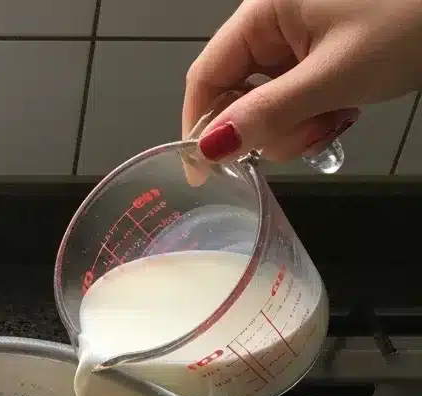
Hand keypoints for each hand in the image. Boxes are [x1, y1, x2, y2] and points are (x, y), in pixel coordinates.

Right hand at [183, 0, 421, 163]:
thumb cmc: (409, 24)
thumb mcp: (334, 77)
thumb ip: (266, 115)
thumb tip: (208, 151)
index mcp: (265, 9)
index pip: (206, 74)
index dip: (199, 126)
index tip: (203, 174)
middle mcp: (275, 18)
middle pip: (236, 91)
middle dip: (263, 129)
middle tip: (304, 140)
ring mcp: (301, 33)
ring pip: (268, 99)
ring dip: (294, 126)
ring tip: (335, 122)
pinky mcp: (324, 47)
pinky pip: (296, 93)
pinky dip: (313, 114)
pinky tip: (341, 113)